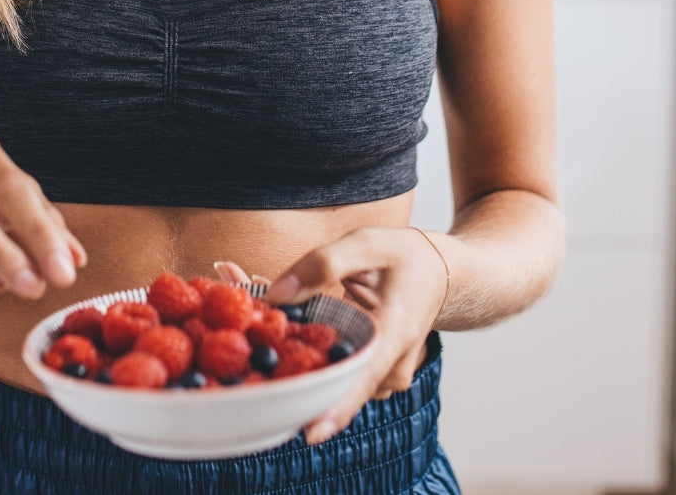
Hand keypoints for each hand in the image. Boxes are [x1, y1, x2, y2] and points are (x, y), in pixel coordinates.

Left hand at [261, 227, 448, 444]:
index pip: (361, 379)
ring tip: (243, 292)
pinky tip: (266, 306)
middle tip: (233, 325)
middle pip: (330, 381)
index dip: (334, 409)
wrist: (442, 273)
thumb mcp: (368, 244)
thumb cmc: (407, 256)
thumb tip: (276, 296)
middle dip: (280, 362)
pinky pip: (328, 365)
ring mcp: (377, 374)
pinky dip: (297, 343)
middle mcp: (387, 365)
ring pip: (324, 372)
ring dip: (282, 345)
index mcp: (394, 333)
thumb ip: (322, 264)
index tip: (306, 432)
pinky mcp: (365, 372)